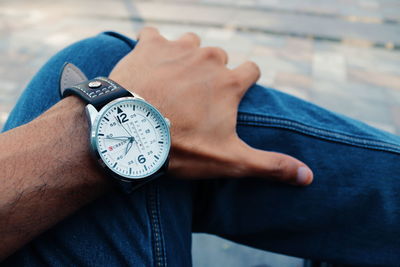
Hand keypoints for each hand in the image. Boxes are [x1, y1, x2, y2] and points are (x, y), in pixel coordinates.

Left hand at [109, 27, 312, 184]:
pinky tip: (148, 63)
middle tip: (195, 96)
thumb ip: (271, 165)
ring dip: (186, 58)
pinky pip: (154, 35)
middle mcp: (209, 59)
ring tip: (172, 82)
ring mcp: (179, 49)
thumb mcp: (229, 161)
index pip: (252, 70)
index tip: (233, 94)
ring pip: (192, 44)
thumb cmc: (181, 148)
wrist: (130, 133)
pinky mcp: (150, 45)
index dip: (244, 81)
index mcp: (230, 83)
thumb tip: (309, 177)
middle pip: (220, 57)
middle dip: (213, 73)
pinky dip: (153, 47)